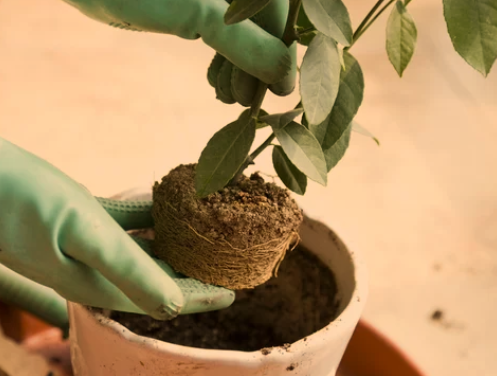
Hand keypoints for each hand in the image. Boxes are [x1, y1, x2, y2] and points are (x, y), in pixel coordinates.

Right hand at [0, 137, 234, 319]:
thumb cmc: (23, 199)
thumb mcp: (85, 234)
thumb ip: (129, 270)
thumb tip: (174, 306)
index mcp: (97, 282)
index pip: (160, 299)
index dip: (198, 297)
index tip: (232, 290)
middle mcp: (94, 270)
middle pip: (156, 278)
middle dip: (191, 276)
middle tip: (225, 266)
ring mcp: (86, 245)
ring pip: (143, 252)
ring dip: (173, 248)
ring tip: (204, 241)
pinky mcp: (80, 221)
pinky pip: (126, 225)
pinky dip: (148, 219)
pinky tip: (167, 206)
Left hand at [62, 0, 295, 93]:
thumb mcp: (199, 16)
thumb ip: (247, 44)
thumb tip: (286, 80)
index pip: (280, 20)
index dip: (283, 58)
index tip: (279, 95)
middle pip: (265, 32)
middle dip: (256, 70)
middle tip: (240, 102)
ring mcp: (221, 2)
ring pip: (246, 39)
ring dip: (239, 72)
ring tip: (223, 96)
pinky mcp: (201, 9)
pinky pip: (226, 40)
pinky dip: (225, 64)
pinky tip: (215, 82)